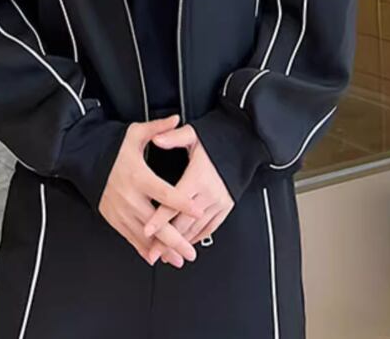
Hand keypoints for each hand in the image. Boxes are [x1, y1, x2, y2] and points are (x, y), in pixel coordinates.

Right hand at [98, 115, 203, 266]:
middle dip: (174, 239)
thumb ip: (157, 128)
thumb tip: (176, 119)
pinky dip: (142, 248)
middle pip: (155, 223)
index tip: (198, 211)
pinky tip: (154, 257)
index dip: (182, 203)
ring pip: (143, 235)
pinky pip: (129, 237)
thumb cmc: (109, 146)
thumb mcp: (133, 134)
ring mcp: (120, 210)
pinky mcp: (112, 217)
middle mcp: (129, 196)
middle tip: (190, 251)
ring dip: (161, 249)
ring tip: (178, 259)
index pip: (165, 193)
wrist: (81, 157)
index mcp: (138, 176)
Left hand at [143, 125, 234, 263]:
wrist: (242, 145)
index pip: (174, 202)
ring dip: (181, 242)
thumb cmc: (216, 140)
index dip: (160, 218)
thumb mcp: (193, 135)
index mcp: (198, 177)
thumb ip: (173, 137)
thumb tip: (157, 138)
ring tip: (166, 254)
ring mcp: (219, 202)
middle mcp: (209, 192)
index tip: (147, 230)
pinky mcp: (226, 207)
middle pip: (184, 221)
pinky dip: (197, 237)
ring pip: (197, 228)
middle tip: (152, 252)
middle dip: (167, 239)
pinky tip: (187, 243)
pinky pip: (210, 227)